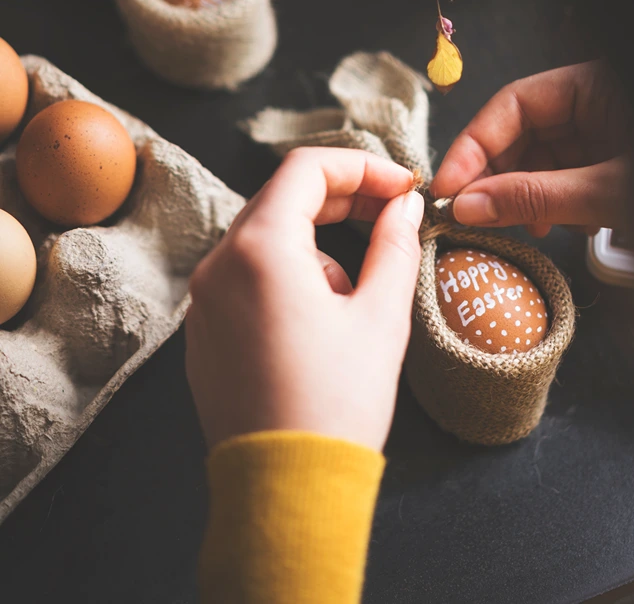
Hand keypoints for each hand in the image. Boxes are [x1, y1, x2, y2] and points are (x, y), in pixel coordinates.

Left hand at [185, 147, 422, 451]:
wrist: (285, 489)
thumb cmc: (336, 405)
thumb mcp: (381, 316)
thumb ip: (395, 244)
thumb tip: (405, 205)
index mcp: (260, 249)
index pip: (308, 168)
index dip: (362, 166)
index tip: (402, 186)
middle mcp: (219, 264)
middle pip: (284, 196)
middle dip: (342, 197)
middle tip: (392, 214)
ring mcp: (204, 298)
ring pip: (266, 235)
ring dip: (316, 240)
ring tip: (355, 294)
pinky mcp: (204, 329)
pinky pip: (247, 274)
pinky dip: (287, 271)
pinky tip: (321, 317)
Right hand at [431, 61, 630, 235]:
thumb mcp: (607, 193)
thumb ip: (536, 197)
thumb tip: (468, 206)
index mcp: (595, 85)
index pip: (513, 102)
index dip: (474, 146)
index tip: (448, 187)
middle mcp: (595, 103)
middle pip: (523, 132)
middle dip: (499, 177)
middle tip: (473, 214)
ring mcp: (605, 134)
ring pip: (541, 159)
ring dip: (527, 197)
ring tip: (531, 227)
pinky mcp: (612, 164)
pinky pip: (565, 177)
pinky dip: (555, 204)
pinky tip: (563, 225)